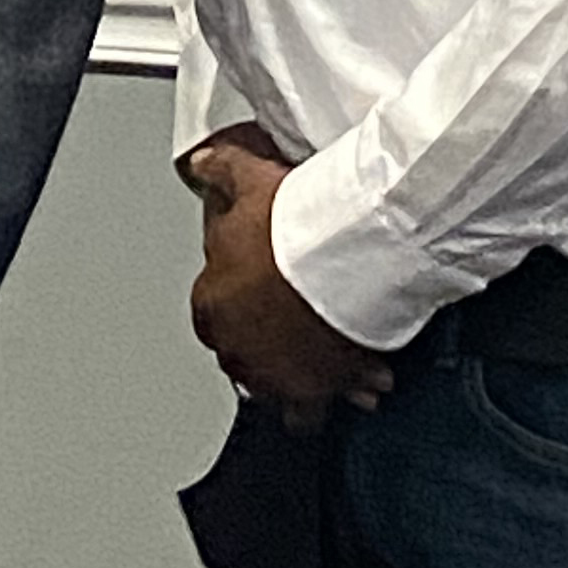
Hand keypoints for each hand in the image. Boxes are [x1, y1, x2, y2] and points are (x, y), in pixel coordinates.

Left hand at [183, 132, 393, 428]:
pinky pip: (326, 405)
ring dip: (301, 379)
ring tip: (329, 363)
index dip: (237, 301)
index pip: (212, 311)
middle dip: (266, 344)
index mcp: (213, 302)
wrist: (343, 254)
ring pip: (280, 391)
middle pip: (243, 357)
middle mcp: (237, 347)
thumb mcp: (250, 180)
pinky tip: (365, 383)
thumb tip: (202, 162)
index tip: (261, 291)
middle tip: (294, 325)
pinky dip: (345, 392)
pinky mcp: (318, 390)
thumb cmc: (292, 224)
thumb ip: (221, 170)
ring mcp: (276, 375)